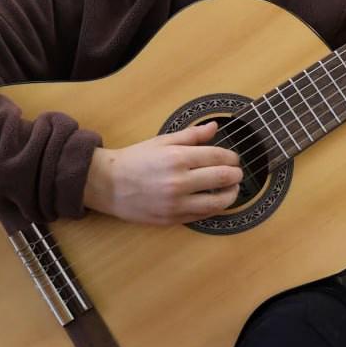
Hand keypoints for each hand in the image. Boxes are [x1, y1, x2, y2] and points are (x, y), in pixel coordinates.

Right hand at [83, 122, 242, 224]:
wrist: (108, 185)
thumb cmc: (135, 160)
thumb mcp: (162, 141)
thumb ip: (191, 135)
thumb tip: (214, 127)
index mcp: (177, 158)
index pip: (218, 157)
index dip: (231, 157)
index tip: (233, 158)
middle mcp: (179, 181)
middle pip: (222, 178)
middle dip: (235, 174)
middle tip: (237, 173)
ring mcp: (176, 203)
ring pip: (217, 202)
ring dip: (230, 195)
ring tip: (232, 189)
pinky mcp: (172, 219)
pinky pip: (202, 216)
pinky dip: (213, 208)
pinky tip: (215, 201)